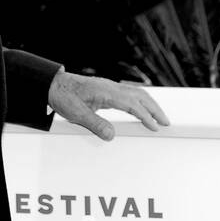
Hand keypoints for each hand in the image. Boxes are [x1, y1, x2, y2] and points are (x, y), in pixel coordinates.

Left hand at [47, 71, 170, 140]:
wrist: (54, 85)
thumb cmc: (64, 97)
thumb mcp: (76, 114)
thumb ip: (95, 124)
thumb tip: (112, 135)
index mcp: (106, 92)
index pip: (132, 104)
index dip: (145, 115)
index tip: (155, 126)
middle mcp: (111, 87)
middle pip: (140, 96)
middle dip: (155, 109)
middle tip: (166, 122)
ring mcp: (110, 86)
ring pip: (137, 93)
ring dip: (150, 104)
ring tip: (159, 117)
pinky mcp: (108, 89)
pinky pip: (130, 93)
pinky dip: (141, 100)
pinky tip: (143, 108)